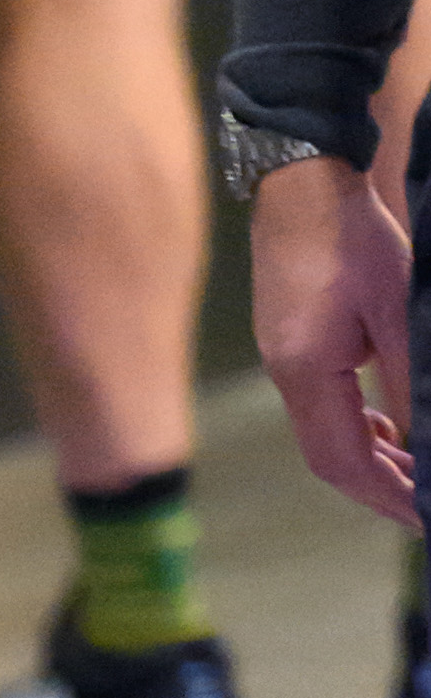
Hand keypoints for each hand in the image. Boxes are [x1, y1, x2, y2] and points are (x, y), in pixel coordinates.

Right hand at [254, 148, 416, 523]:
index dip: (389, 496)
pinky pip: (321, 405)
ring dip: (371, 459)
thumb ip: (411, 379)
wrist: (302, 182)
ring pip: (324, 434)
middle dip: (381, 488)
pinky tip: (388, 424)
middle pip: (329, 458)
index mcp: (306, 370)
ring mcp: (282, 358)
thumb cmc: (352, 239)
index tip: (428, 516)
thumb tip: (428, 439)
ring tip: (419, 469)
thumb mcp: (397, 311)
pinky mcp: (289, 341)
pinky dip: (358, 427)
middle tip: (429, 504)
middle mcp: (286, 373)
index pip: (344, 461)